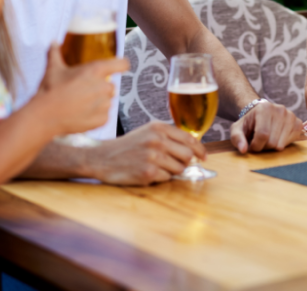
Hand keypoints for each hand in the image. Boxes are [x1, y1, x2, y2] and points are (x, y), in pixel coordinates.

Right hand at [37, 44, 127, 135]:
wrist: (44, 116)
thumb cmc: (50, 91)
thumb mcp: (53, 69)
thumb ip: (56, 53)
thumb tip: (54, 42)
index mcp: (96, 71)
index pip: (122, 64)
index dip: (121, 65)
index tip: (118, 67)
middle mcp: (104, 87)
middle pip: (110, 85)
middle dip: (100, 88)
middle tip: (83, 91)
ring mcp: (104, 104)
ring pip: (107, 100)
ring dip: (98, 102)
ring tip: (80, 104)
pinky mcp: (102, 119)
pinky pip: (104, 115)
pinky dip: (96, 116)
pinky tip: (81, 114)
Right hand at [87, 121, 205, 185]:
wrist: (102, 157)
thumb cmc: (128, 146)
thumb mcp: (148, 132)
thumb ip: (169, 136)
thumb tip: (194, 148)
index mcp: (159, 127)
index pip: (190, 138)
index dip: (200, 150)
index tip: (204, 157)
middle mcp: (157, 140)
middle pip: (188, 155)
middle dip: (185, 162)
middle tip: (175, 164)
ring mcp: (153, 156)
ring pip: (180, 168)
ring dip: (172, 171)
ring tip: (157, 167)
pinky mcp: (148, 172)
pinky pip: (167, 178)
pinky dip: (161, 178)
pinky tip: (148, 172)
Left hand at [230, 101, 303, 152]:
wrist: (261, 115)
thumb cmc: (249, 124)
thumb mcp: (237, 129)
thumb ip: (237, 139)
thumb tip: (243, 149)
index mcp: (264, 108)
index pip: (262, 135)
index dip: (255, 146)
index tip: (251, 146)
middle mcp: (280, 109)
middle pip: (272, 141)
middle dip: (263, 147)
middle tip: (259, 142)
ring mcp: (291, 116)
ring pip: (281, 145)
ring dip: (272, 147)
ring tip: (267, 139)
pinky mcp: (298, 123)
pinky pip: (291, 141)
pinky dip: (282, 144)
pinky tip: (277, 138)